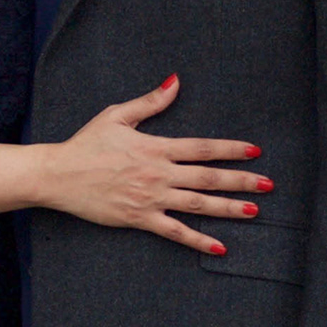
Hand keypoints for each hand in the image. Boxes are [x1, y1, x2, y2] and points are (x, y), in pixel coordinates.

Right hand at [30, 75, 270, 254]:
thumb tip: (175, 80)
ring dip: (228, 208)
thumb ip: (151, 101)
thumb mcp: (117, 115)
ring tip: (253, 211)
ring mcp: (151, 198)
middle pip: (208, 177)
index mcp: (156, 147)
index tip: (254, 151)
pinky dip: (198, 240)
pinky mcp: (140, 218)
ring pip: (198, 204)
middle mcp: (158, 174)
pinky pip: (175, 231)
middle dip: (241, 180)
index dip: (230, 149)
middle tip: (268, 185)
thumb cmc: (87, 143)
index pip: (202, 148)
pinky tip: (220, 246)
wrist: (59, 175)